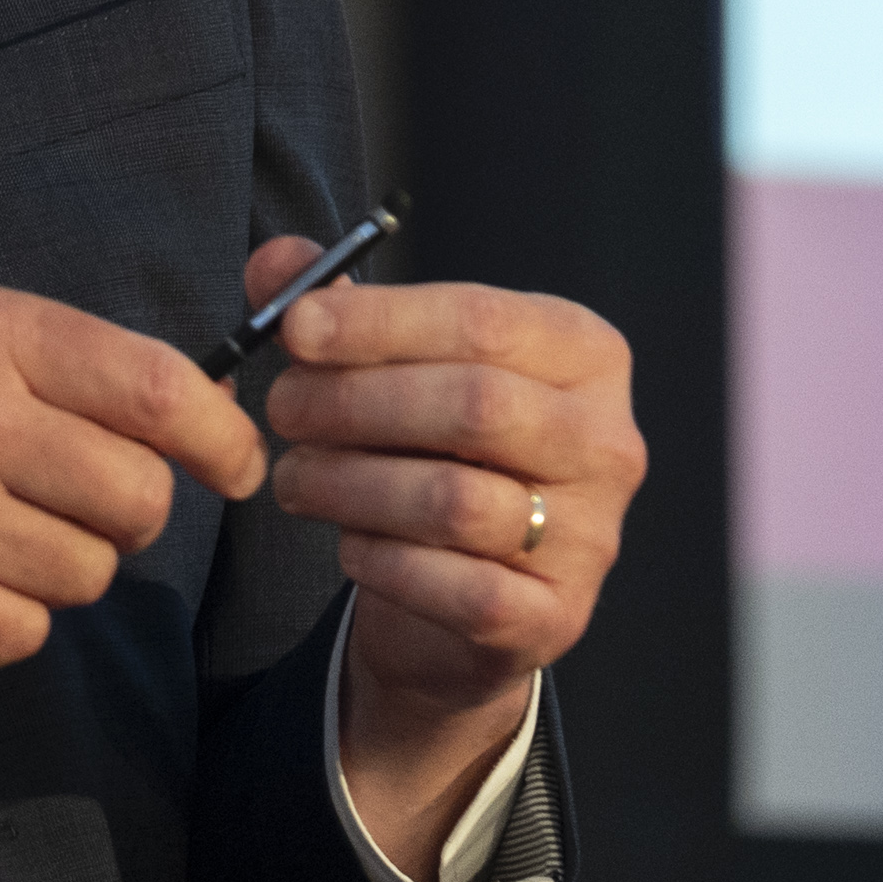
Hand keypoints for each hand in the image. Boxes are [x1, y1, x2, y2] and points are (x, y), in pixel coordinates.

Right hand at [0, 284, 269, 696]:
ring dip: (52, 570)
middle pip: (138, 497)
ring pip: (87, 573)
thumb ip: (42, 366)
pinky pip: (23, 632)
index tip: (238, 467)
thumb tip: (176, 418)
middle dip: (120, 517)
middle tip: (60, 506)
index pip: (160, 387)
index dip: (222, 438)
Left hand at [253, 236, 642, 880]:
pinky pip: (460, 589)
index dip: (380, 321)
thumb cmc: (433, 452)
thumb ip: (335, 307)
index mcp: (583, 354)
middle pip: (475, 404)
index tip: (295, 329)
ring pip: (457, 500)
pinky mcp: (557, 617)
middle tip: (283, 409)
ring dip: (352, 484)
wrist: (462, 601)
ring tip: (295, 477)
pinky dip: (386, 563)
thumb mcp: (392, 366)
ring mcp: (594, 535)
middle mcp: (607, 440)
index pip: (483, 319)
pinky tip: (349, 544)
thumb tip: (276, 264)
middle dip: (357, 402)